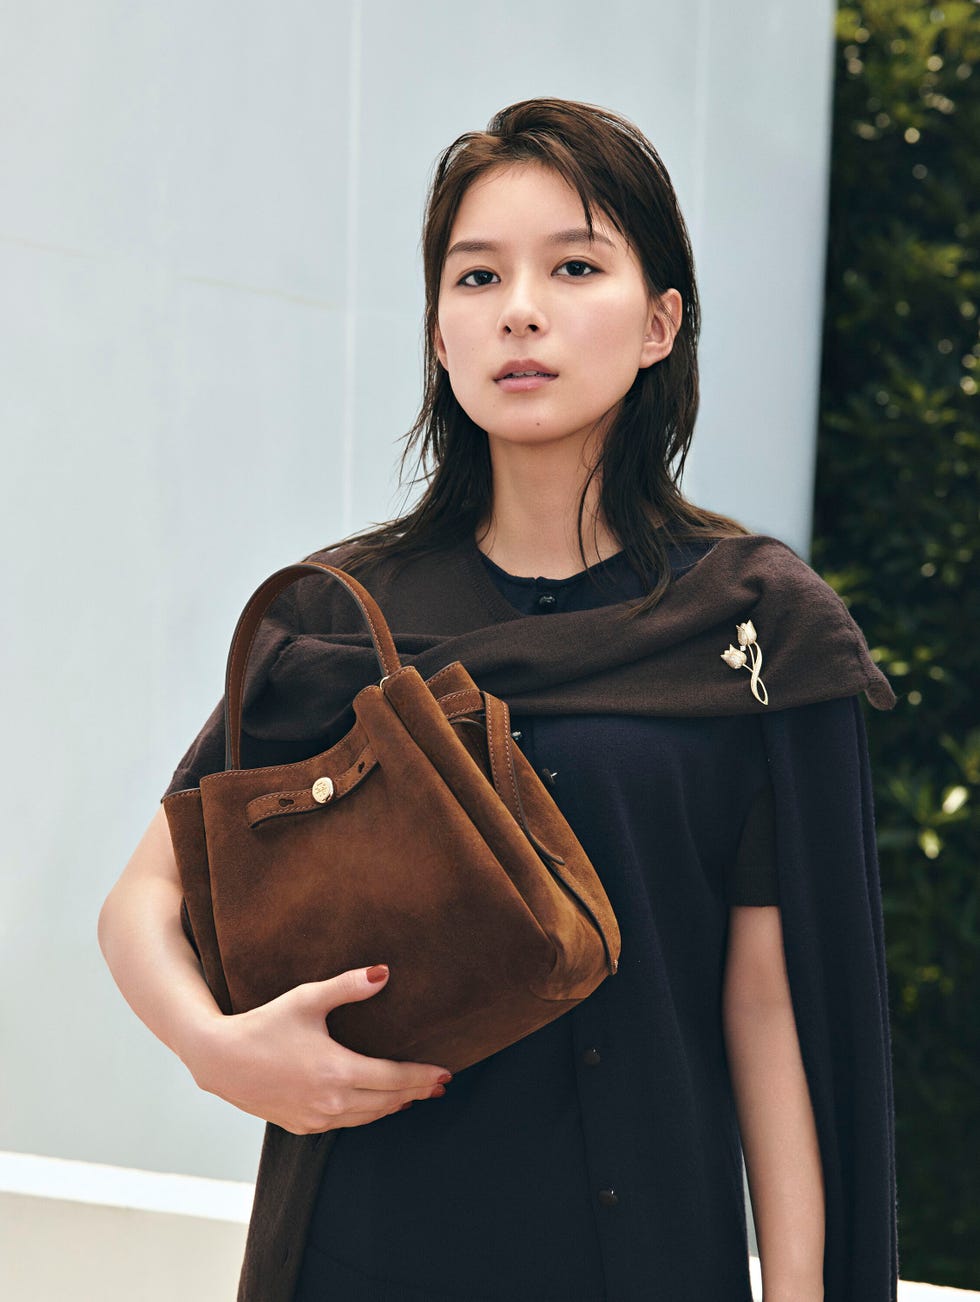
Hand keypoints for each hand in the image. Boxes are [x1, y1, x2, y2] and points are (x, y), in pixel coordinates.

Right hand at [185, 964, 450, 1134]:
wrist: (219, 1059)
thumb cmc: (264, 1024)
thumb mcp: (306, 999)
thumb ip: (347, 987)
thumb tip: (384, 973)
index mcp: (337, 1071)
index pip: (394, 1078)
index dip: (422, 1076)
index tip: (446, 1073)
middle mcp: (331, 1101)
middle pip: (387, 1101)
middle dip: (416, 1093)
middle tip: (440, 1086)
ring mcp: (316, 1118)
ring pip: (368, 1117)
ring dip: (393, 1106)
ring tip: (413, 1095)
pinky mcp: (302, 1125)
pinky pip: (345, 1124)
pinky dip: (366, 1115)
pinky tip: (374, 1105)